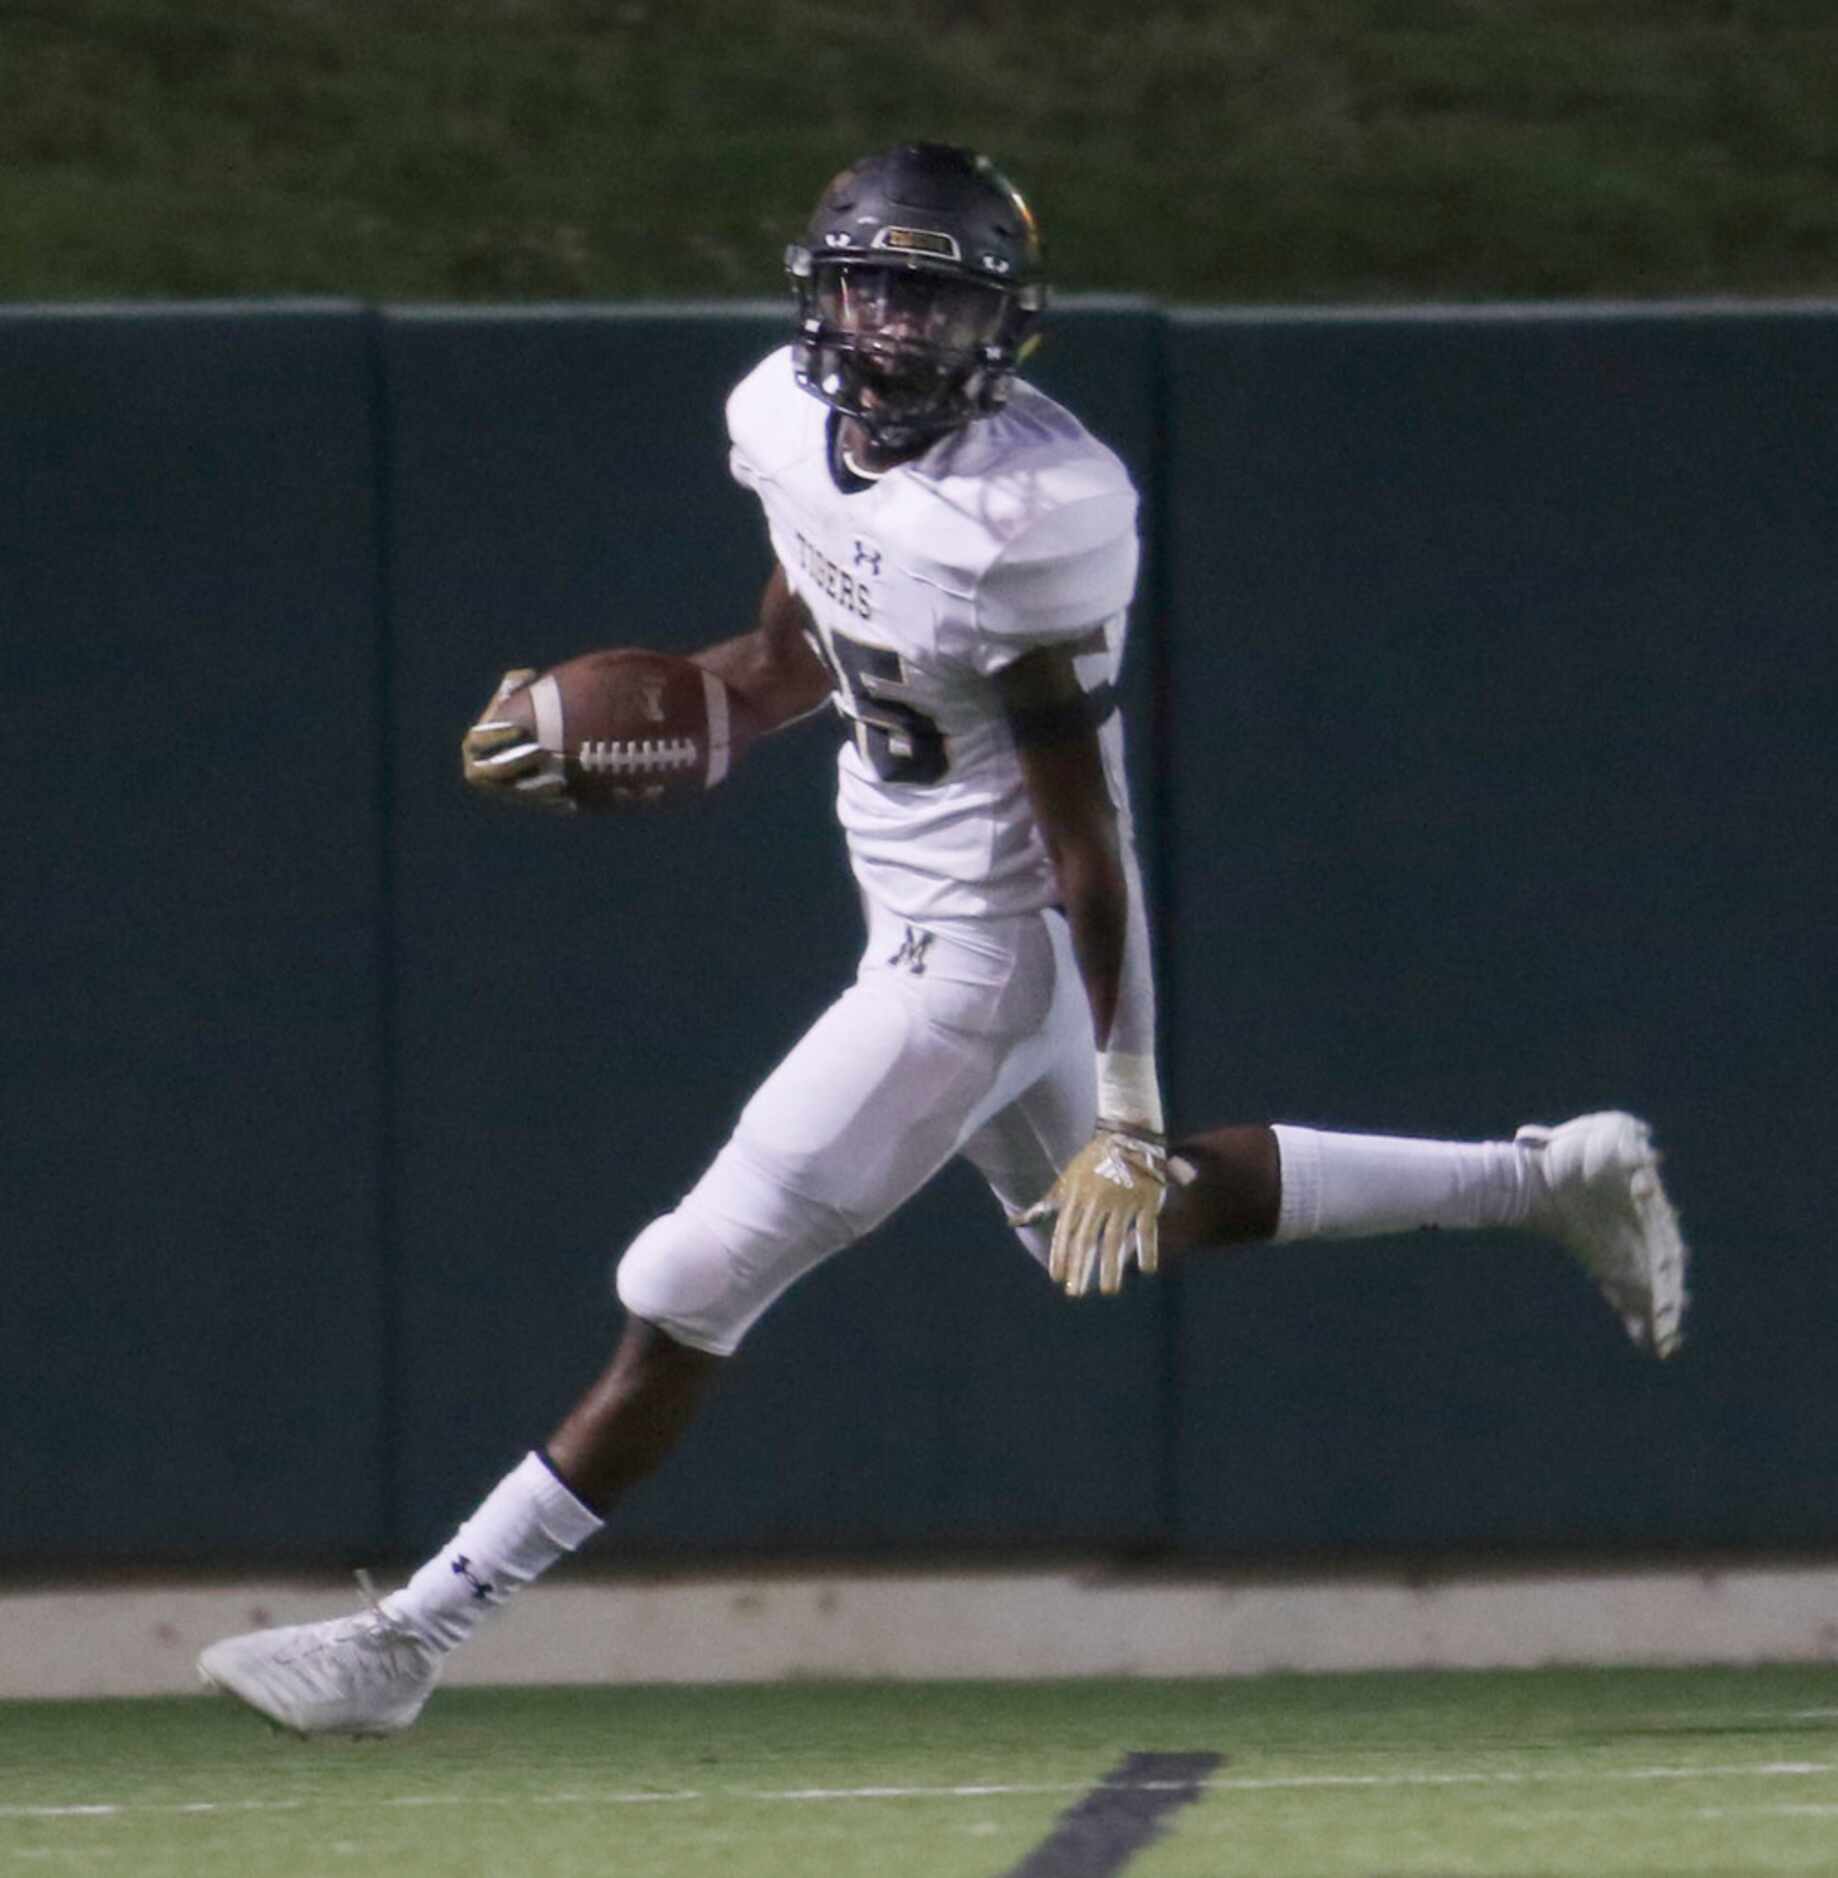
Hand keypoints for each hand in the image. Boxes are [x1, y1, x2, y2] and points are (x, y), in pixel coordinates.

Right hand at [461, 669, 572, 811]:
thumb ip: (515, 684)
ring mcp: (498, 789)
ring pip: (516, 792)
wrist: (530, 746)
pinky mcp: (517, 801)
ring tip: (560, 781)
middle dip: (517, 762)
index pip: (479, 741)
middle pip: (495, 770)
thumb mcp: (513, 698)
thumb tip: (529, 675)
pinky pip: (533, 804)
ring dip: (537, 787)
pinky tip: (570, 801)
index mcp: (473, 745)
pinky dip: (551, 802)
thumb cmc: (518, 717)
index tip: (521, 728)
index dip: (498, 735)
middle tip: (542, 751)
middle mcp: (478, 771)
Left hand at [1022, 1123, 1167, 1297]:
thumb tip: (1015, 1221)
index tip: (1058, 1278)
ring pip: (1114, 1239)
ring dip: (1111, 1267)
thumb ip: (1047, 1203)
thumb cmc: (1093, 1161)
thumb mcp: (1067, 1180)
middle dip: (1081, 1268)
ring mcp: (1122, 1201)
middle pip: (1087, 1240)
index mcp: (1076, 1196)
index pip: (1065, 1232)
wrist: (1126, 1135)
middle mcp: (1097, 1202)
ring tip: (1108, 1290)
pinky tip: (1147, 1269)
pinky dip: (1147, 1249)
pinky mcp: (1146, 1200)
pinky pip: (1147, 1229)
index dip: (1061, 1256)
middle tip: (1077, 1293)